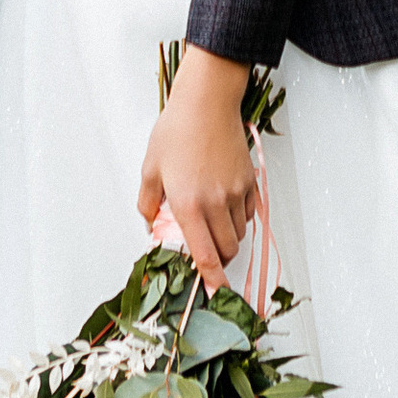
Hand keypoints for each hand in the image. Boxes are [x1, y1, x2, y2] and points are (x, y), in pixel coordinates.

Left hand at [138, 45, 258, 289]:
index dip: (212, 281)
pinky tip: (224, 204)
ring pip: (239, 233)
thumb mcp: (150, 168)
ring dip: (227, 238)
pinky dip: (239, 218)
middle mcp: (216, 203)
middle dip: (218, 260)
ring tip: (211, 223)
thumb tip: (152, 224)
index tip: (215, 296)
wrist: (207, 101)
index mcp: (189, 204)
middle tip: (205, 253)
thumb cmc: (176, 130)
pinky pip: (248, 212)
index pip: (205, 256)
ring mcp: (235, 192)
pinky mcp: (248, 180)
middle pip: (227, 250)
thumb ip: (148, 203)